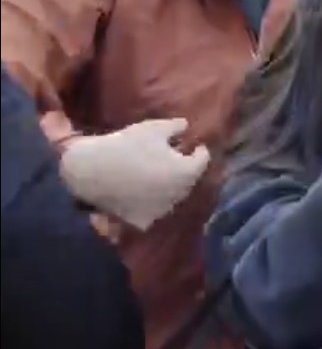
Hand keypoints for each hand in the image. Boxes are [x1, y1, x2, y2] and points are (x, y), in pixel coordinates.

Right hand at [60, 119, 209, 229]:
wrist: (91, 171)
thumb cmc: (126, 146)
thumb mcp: (155, 128)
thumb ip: (177, 127)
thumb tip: (187, 127)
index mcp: (186, 172)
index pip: (202, 160)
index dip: (198, 150)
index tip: (194, 145)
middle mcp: (179, 195)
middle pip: (188, 180)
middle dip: (184, 168)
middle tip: (174, 157)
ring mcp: (162, 211)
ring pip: (173, 196)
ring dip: (170, 185)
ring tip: (158, 172)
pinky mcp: (144, 221)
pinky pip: (154, 209)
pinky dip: (152, 201)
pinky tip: (143, 190)